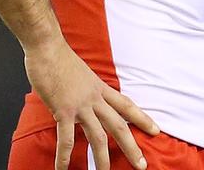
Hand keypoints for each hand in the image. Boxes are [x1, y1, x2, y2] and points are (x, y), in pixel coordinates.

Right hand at [25, 39, 159, 169]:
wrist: (47, 46)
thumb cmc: (59, 57)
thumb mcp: (82, 74)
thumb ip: (85, 89)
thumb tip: (83, 100)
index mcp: (100, 88)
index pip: (127, 105)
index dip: (142, 119)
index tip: (156, 130)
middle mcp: (94, 98)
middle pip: (119, 125)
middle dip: (131, 147)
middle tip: (141, 164)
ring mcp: (80, 105)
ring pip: (97, 136)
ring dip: (102, 158)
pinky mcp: (64, 110)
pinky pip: (66, 138)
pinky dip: (65, 156)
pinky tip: (63, 169)